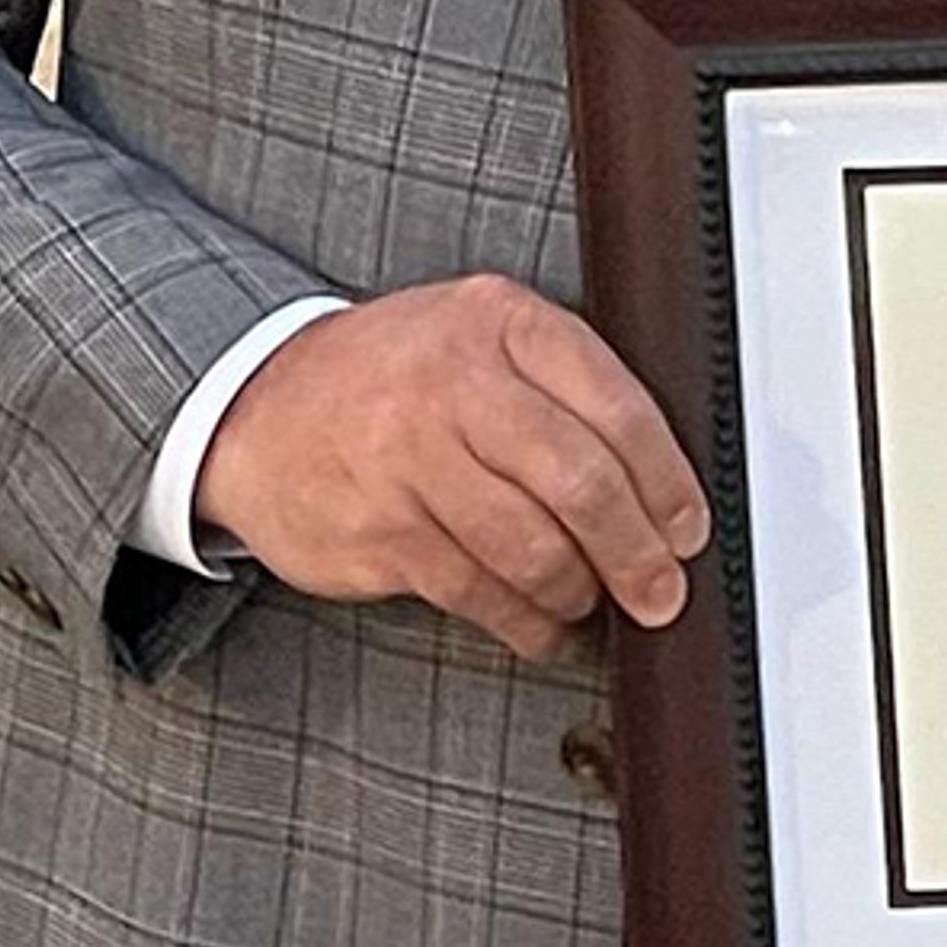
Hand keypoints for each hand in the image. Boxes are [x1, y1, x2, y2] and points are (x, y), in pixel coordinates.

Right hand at [194, 272, 710, 660]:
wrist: (259, 406)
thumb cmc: (395, 377)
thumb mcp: (481, 336)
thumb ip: (564, 383)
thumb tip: (662, 478)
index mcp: (501, 322)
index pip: (617, 407)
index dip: (668, 480)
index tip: (688, 526)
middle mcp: (455, 385)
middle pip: (580, 484)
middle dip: (637, 552)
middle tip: (661, 588)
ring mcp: (409, 460)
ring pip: (532, 548)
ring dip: (581, 591)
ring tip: (597, 601)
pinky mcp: (378, 532)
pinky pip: (477, 592)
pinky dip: (526, 622)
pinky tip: (544, 624)